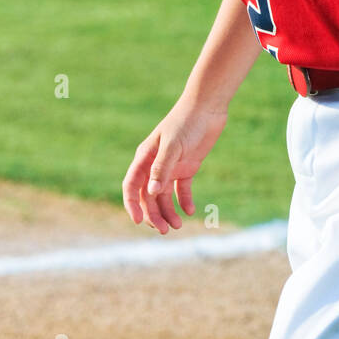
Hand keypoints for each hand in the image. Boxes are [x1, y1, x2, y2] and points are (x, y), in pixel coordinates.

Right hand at [122, 93, 228, 234]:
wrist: (207, 108)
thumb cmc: (186, 123)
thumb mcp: (173, 145)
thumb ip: (162, 168)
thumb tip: (150, 192)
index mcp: (144, 158)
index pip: (131, 186)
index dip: (132, 205)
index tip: (138, 222)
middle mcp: (154, 165)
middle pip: (148, 196)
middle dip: (153, 214)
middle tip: (164, 231)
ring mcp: (171, 167)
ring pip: (164, 196)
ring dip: (168, 212)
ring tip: (178, 226)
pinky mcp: (187, 167)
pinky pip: (182, 189)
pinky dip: (184, 201)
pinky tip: (190, 211)